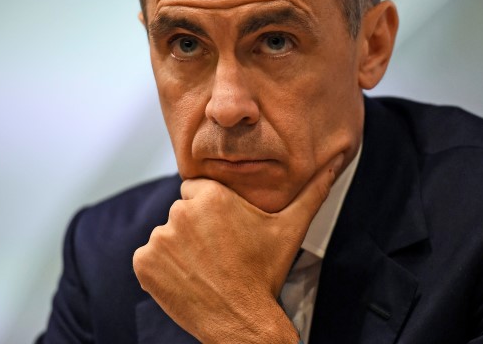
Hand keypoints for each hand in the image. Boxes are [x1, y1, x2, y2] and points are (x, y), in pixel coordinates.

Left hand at [132, 154, 343, 343]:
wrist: (243, 321)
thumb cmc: (265, 273)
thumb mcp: (291, 228)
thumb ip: (312, 190)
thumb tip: (338, 160)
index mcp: (211, 196)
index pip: (198, 191)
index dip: (212, 213)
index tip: (225, 233)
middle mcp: (181, 212)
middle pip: (182, 212)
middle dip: (195, 230)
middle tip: (217, 255)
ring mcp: (159, 239)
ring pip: (165, 235)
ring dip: (178, 249)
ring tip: (203, 269)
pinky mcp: (144, 264)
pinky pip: (147, 258)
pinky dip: (160, 269)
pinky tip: (185, 280)